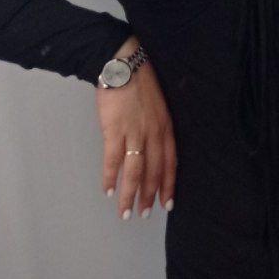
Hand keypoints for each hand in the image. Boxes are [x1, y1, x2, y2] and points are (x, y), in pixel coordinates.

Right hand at [96, 38, 176, 219]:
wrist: (124, 65)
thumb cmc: (140, 83)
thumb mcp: (159, 107)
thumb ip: (158, 128)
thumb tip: (153, 148)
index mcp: (165, 128)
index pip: (170, 163)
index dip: (168, 185)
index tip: (167, 204)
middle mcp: (153, 134)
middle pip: (153, 172)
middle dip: (149, 196)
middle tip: (144, 214)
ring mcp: (134, 134)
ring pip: (134, 172)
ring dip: (130, 195)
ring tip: (126, 212)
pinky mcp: (114, 130)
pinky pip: (113, 160)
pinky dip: (110, 177)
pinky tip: (108, 190)